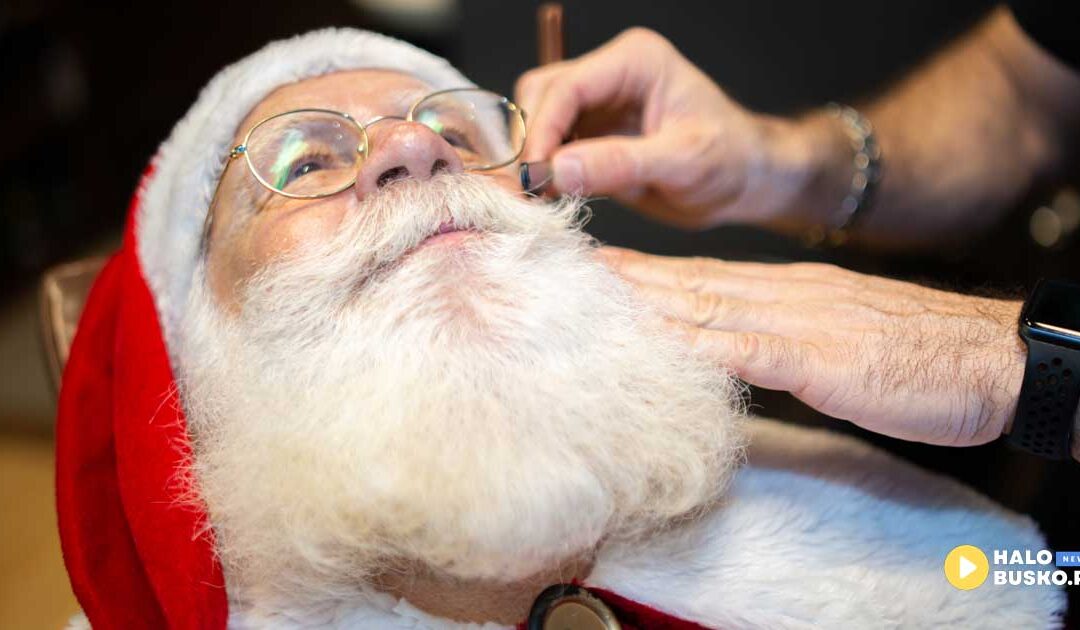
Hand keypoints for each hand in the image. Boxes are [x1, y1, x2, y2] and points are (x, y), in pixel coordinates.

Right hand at [515, 28, 844, 229]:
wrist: (743, 182)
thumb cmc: (729, 161)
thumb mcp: (682, 163)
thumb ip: (620, 164)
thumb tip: (556, 170)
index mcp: (635, 61)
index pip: (568, 87)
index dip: (542, 130)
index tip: (535, 174)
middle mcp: (610, 74)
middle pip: (541, 96)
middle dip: (531, 141)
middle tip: (531, 191)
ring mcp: (597, 103)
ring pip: (538, 119)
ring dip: (533, 156)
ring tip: (539, 196)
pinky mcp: (591, 133)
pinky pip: (550, 145)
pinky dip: (544, 169)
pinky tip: (550, 195)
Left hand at [600, 246, 1026, 446]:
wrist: (988, 358)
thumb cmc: (913, 353)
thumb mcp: (833, 340)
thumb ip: (778, 341)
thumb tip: (726, 354)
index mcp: (783, 292)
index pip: (696, 279)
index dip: (641, 275)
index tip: (592, 272)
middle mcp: (780, 297)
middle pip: (687, 287)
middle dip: (624, 282)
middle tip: (566, 276)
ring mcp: (798, 324)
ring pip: (706, 308)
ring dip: (645, 304)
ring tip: (590, 300)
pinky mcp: (820, 359)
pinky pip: (750, 351)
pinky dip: (701, 346)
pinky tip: (662, 345)